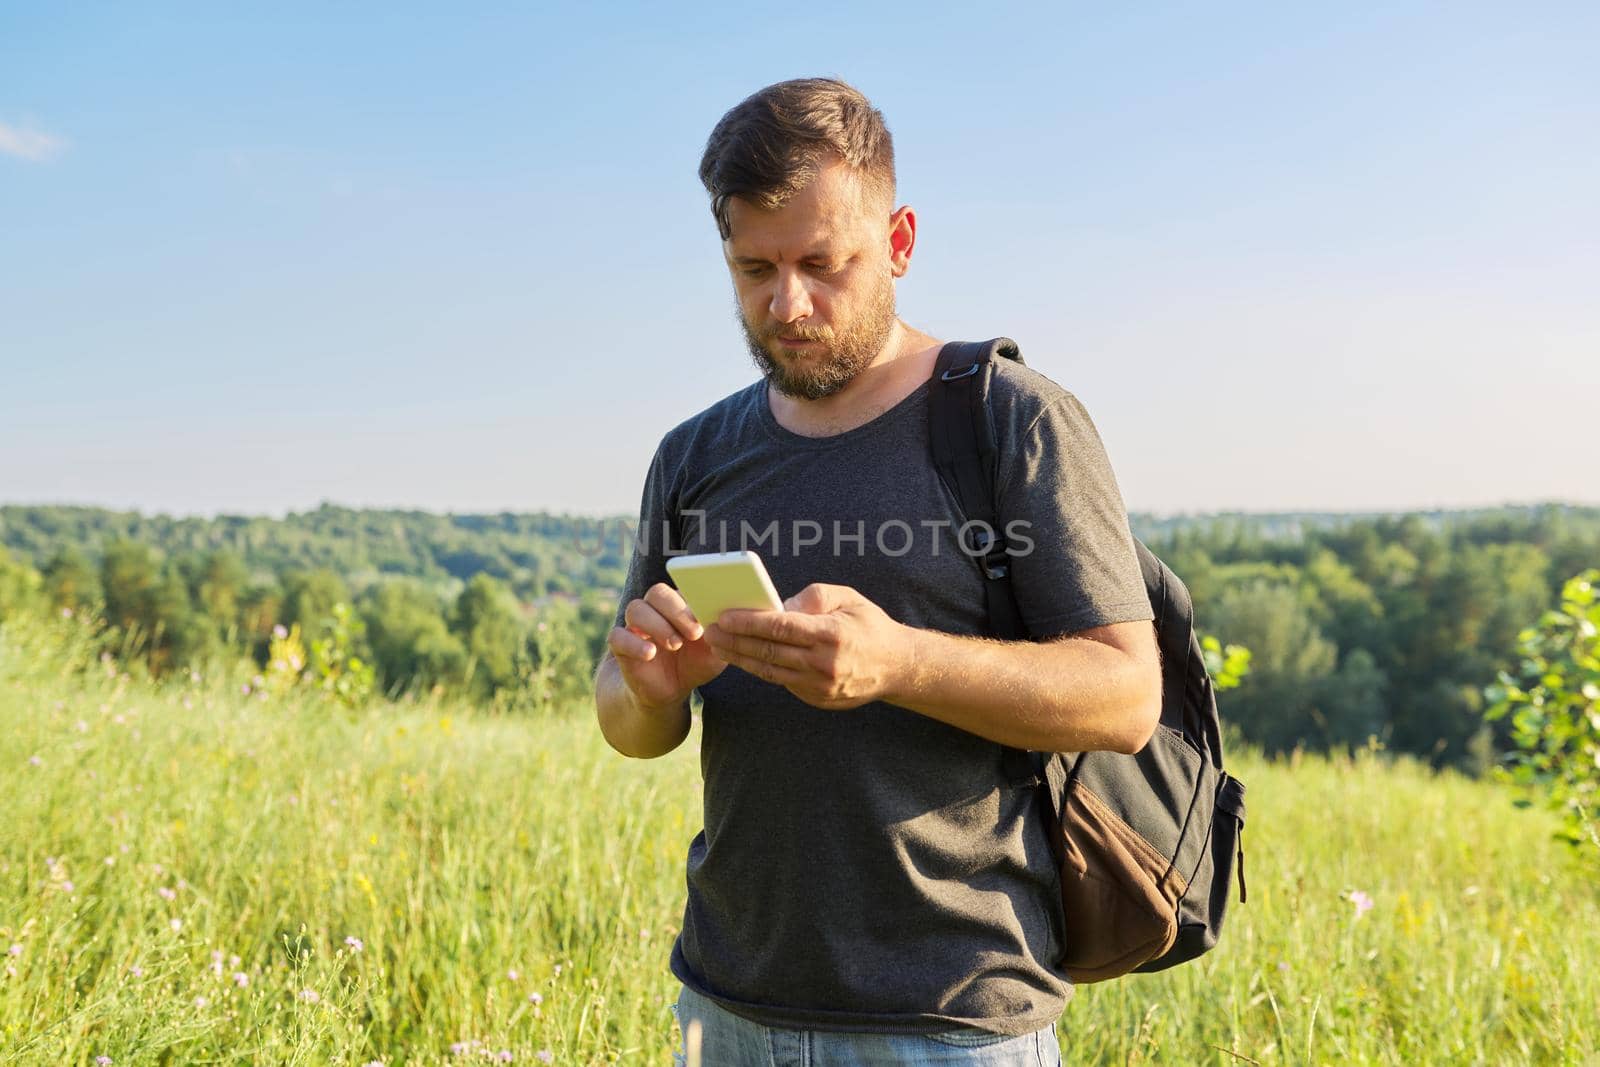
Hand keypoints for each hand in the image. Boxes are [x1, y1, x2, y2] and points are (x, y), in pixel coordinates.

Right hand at [606, 583, 727, 710]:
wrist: (672, 690)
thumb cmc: (696, 663)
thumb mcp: (714, 651)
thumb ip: (721, 634)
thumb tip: (725, 619)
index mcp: (680, 604)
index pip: (681, 587)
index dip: (692, 601)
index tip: (705, 621)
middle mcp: (656, 609)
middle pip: (656, 593)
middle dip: (676, 611)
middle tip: (693, 633)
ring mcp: (636, 626)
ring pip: (636, 608)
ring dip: (657, 625)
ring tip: (675, 645)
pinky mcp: (621, 646)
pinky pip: (617, 636)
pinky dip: (633, 643)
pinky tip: (650, 654)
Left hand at [704, 583, 910, 709]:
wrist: (896, 667)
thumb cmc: (869, 625)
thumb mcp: (848, 598)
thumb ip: (813, 598)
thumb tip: (777, 607)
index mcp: (832, 634)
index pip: (781, 628)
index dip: (749, 622)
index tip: (724, 615)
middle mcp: (825, 664)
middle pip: (769, 652)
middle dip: (735, 640)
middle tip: (710, 630)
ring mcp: (820, 686)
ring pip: (770, 671)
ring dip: (741, 658)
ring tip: (718, 645)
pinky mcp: (817, 699)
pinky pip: (782, 681)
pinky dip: (760, 669)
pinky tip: (743, 657)